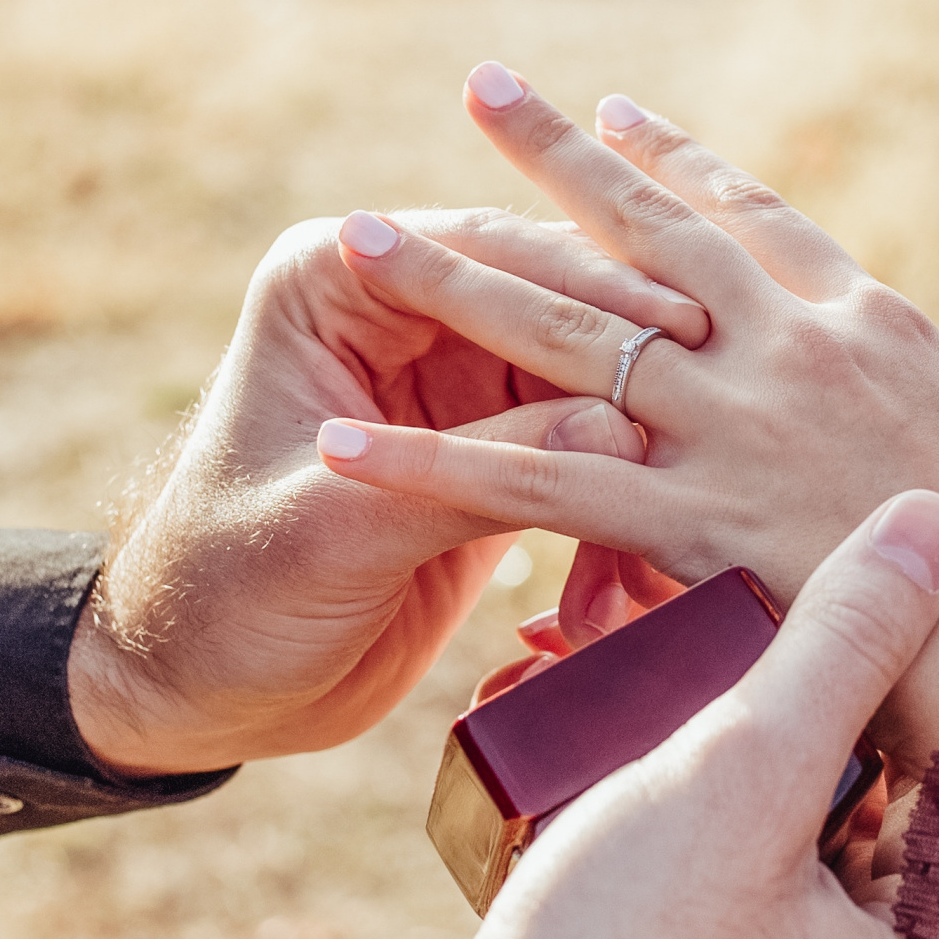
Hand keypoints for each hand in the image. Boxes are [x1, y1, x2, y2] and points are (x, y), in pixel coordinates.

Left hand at [67, 209, 707, 775]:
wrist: (197, 687)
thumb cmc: (225, 591)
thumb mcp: (340, 531)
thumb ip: (473, 476)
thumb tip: (619, 429)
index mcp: (338, 281)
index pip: (483, 251)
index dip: (587, 287)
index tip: (682, 326)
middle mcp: (401, 311)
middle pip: (548, 299)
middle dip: (637, 341)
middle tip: (741, 372)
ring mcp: (450, 382)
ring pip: (581, 370)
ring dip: (646, 411)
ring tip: (739, 441)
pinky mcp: (488, 453)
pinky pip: (583, 443)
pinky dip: (628, 474)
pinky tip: (693, 505)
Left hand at [313, 65, 938, 770]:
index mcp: (866, 321)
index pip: (748, 217)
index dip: (673, 161)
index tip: (607, 112)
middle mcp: (784, 352)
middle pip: (639, 237)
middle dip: (549, 161)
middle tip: (477, 87)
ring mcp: (732, 431)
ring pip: (565, 338)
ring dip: (454, 283)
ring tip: (357, 232)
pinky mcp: (690, 520)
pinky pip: (536, 488)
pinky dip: (434, 468)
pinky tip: (345, 446)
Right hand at [360, 490, 938, 938]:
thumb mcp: (740, 770)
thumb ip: (841, 643)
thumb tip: (938, 520)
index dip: (903, 687)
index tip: (855, 605)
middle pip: (856, 831)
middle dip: (792, 731)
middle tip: (738, 638)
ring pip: (769, 868)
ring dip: (717, 782)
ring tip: (659, 692)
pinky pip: (701, 917)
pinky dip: (667, 848)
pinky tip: (611, 784)